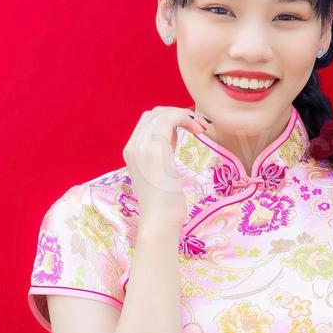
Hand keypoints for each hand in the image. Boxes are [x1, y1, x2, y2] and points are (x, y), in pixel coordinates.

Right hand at [124, 106, 208, 227]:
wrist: (160, 219)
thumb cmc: (164, 202)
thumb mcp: (160, 171)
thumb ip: (161, 152)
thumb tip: (173, 134)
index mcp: (131, 151)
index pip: (147, 122)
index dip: (169, 118)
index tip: (189, 128)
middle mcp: (132, 146)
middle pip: (153, 114)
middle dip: (177, 114)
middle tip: (198, 125)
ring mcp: (141, 147)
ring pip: (160, 113)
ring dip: (184, 115)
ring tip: (200, 127)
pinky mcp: (154, 149)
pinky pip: (168, 119)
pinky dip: (185, 118)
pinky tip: (198, 130)